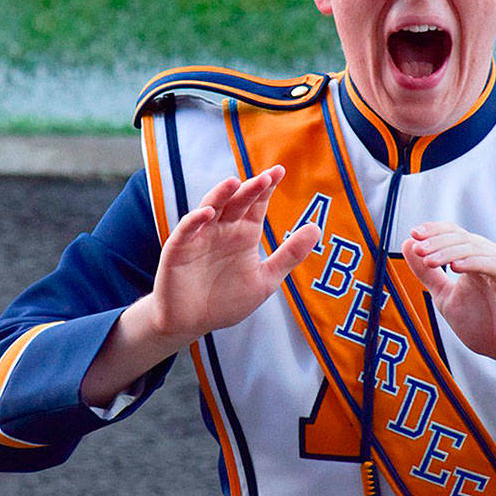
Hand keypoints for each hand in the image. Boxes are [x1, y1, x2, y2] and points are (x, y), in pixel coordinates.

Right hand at [144, 165, 320, 341]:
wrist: (191, 323)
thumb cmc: (226, 301)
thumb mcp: (265, 279)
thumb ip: (289, 254)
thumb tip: (316, 228)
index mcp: (243, 233)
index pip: (257, 204)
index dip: (266, 188)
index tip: (279, 171)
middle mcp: (223, 230)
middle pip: (237, 202)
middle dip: (250, 189)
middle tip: (266, 177)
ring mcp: (200, 237)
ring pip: (211, 208)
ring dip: (222, 195)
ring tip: (235, 183)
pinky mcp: (179, 249)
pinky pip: (187, 230)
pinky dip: (195, 220)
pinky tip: (208, 213)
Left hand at [401, 222, 495, 372]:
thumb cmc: (485, 326)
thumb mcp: (446, 298)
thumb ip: (427, 274)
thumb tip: (407, 245)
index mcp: (476, 258)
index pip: (454, 233)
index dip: (434, 230)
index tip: (413, 235)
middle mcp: (493, 258)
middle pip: (463, 237)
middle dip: (437, 241)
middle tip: (418, 248)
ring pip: (476, 248)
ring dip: (449, 252)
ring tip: (429, 260)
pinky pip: (494, 266)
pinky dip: (473, 263)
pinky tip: (455, 267)